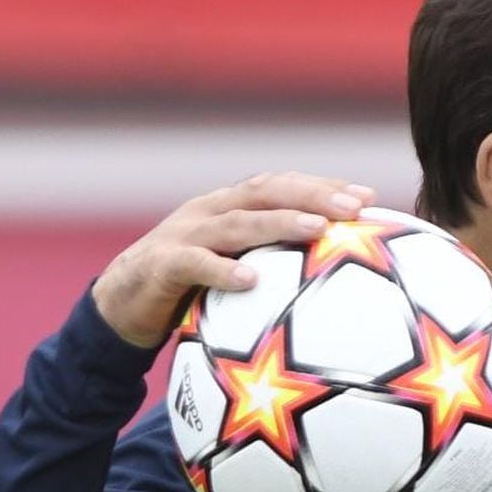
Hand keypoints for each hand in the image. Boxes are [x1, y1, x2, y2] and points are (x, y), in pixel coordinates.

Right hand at [92, 172, 377, 348]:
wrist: (120, 305)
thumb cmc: (191, 291)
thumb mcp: (236, 273)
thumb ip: (275, 271)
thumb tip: (336, 291)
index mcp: (232, 208)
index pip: (284, 186)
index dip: (324, 186)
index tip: (371, 198)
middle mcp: (211, 210)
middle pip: (267, 191)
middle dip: (314, 194)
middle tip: (356, 208)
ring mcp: (185, 233)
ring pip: (238, 221)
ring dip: (281, 224)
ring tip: (319, 229)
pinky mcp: (161, 264)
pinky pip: (194, 263)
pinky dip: (223, 269)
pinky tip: (252, 280)